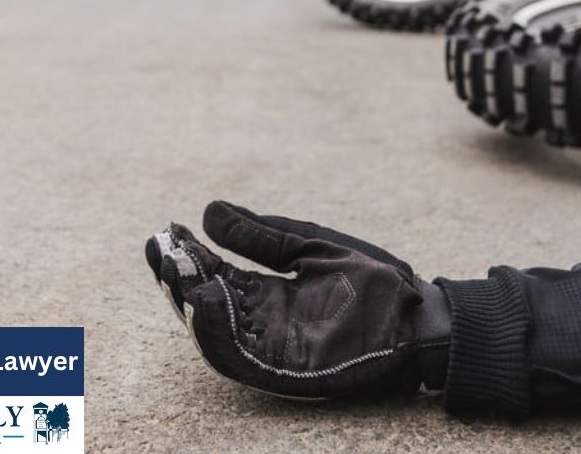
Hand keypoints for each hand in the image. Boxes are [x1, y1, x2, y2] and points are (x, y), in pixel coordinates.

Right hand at [145, 201, 448, 399]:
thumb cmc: (375, 281)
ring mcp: (272, 348)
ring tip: (175, 272)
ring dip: (189, 304)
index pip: (216, 275)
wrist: (419, 313)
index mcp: (268, 295)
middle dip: (179, 279)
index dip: (190, 256)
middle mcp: (263, 323)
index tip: (168, 230)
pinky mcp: (285, 369)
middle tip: (160, 250)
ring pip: (214, 333)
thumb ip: (264, 235)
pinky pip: (240, 357)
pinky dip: (216, 332)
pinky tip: (204, 301)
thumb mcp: (311, 246)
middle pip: (206, 304)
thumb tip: (208, 211)